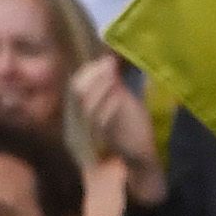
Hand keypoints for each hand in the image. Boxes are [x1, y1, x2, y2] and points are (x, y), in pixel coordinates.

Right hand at [79, 53, 167, 201]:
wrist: (139, 157)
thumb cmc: (132, 128)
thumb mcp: (123, 102)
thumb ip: (113, 85)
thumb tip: (111, 60)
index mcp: (87, 106)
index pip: (77, 84)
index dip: (89, 70)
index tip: (107, 58)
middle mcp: (84, 117)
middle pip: (77, 91)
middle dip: (94, 75)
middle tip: (110, 63)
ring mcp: (93, 127)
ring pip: (87, 104)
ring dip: (101, 87)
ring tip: (114, 75)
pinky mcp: (104, 137)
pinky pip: (100, 119)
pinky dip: (109, 104)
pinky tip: (119, 95)